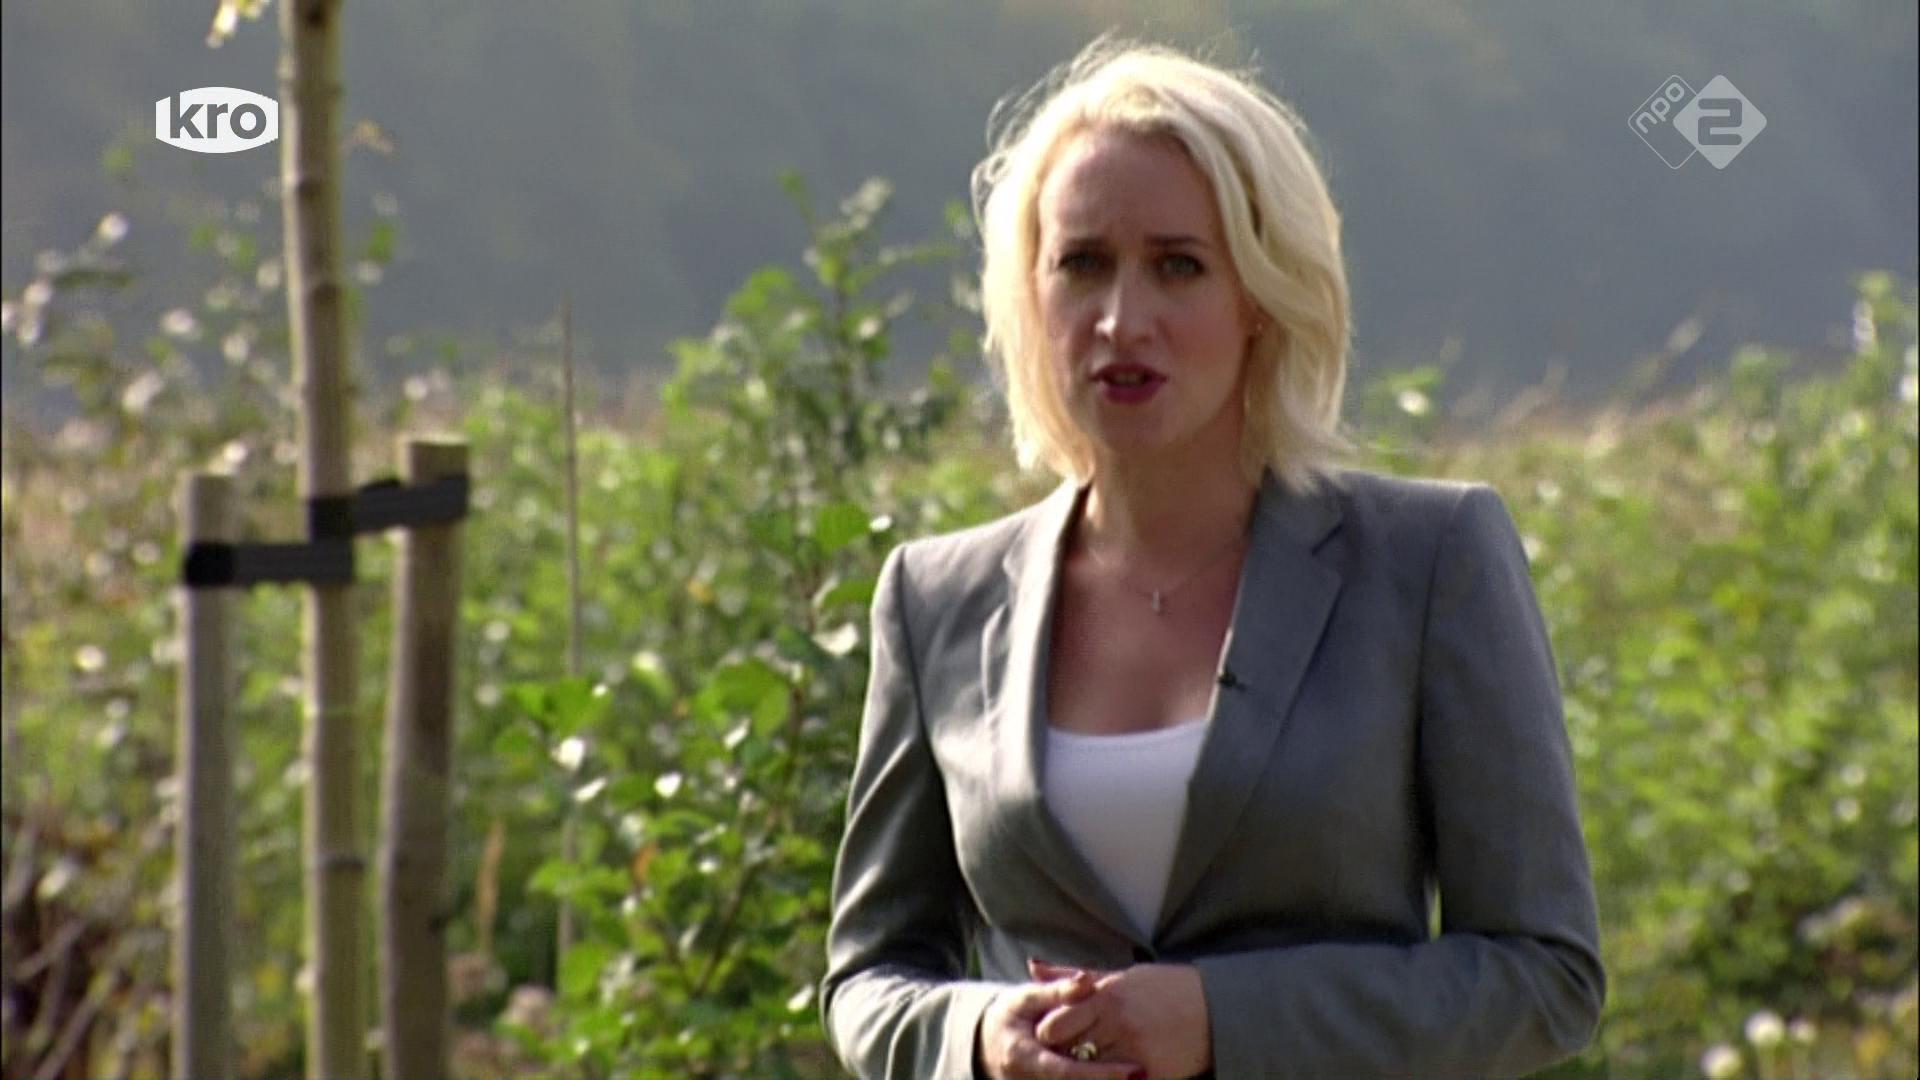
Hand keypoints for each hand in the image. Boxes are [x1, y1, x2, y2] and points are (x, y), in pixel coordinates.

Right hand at [977, 971, 1146, 1079]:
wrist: (988, 1041)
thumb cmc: (1010, 1014)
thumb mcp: (1026, 997)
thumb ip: (1058, 991)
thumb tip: (1087, 979)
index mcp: (1023, 1057)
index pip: (1067, 1071)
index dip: (1101, 1074)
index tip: (1134, 1069)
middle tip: (1146, 1074)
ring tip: (1144, 1075)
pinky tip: (1126, 1078)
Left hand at [1027, 959, 1211, 1079]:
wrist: (1216, 1008)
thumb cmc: (1166, 988)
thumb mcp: (1120, 976)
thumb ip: (1073, 977)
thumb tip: (1032, 966)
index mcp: (1105, 995)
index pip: (1054, 1023)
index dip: (1047, 1036)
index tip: (1048, 1040)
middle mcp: (1116, 1022)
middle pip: (1066, 1051)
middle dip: (1058, 1057)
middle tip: (1058, 1059)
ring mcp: (1133, 1050)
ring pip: (1088, 1071)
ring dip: (1081, 1071)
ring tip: (1080, 1068)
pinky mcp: (1150, 1072)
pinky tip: (1107, 1076)